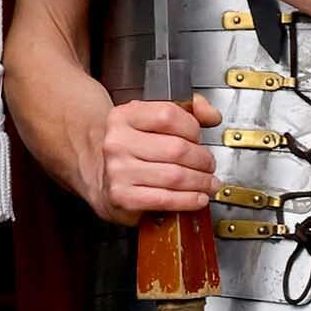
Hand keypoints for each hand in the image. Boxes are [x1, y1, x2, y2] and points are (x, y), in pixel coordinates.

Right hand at [93, 89, 221, 226]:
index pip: (169, 115)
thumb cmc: (131, 149)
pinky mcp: (122, 197)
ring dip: (200, 182)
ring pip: (175, 176)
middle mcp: (117, 142)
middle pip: (177, 149)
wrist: (99, 175)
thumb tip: (212, 115)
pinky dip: (188, 200)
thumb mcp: (152, 120)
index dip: (193, 127)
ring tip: (208, 183)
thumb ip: (186, 110)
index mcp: (124, 116)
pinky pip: (165, 199)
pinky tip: (197, 198)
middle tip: (209, 165)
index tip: (199, 137)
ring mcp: (118, 170)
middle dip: (203, 160)